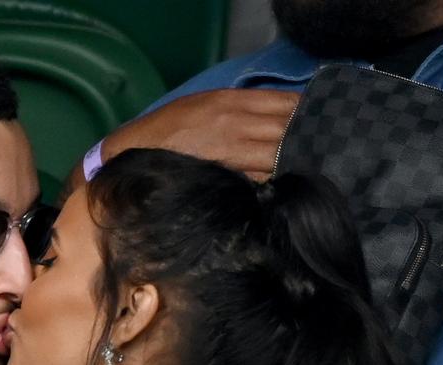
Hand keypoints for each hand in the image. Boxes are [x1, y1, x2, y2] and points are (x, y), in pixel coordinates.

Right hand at [100, 89, 299, 180]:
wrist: (129, 156)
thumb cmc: (163, 134)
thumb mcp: (201, 106)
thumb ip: (237, 110)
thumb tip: (275, 121)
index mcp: (232, 101)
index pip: (287, 104)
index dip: (306, 114)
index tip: (313, 124)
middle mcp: (237, 124)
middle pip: (289, 129)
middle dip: (304, 139)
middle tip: (313, 150)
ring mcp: (232, 152)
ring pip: (281, 155)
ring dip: (293, 162)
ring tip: (300, 169)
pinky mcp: (225, 177)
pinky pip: (262, 179)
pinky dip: (273, 181)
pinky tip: (278, 185)